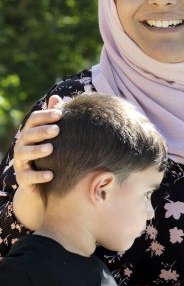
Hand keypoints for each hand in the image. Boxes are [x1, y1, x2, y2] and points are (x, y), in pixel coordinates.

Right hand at [12, 95, 62, 228]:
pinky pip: (28, 177)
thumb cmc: (49, 157)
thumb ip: (53, 120)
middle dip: (42, 131)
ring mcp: (21, 163)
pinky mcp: (22, 179)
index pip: (33, 120)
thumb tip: (56, 97)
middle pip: (28, 135)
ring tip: (50, 149)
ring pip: (24, 154)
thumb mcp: (51, 138)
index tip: (60, 113)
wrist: (40, 188)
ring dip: (37, 151)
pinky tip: (51, 175)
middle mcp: (22, 146)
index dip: (45, 115)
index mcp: (30, 134)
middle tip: (57, 129)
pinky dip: (38, 175)